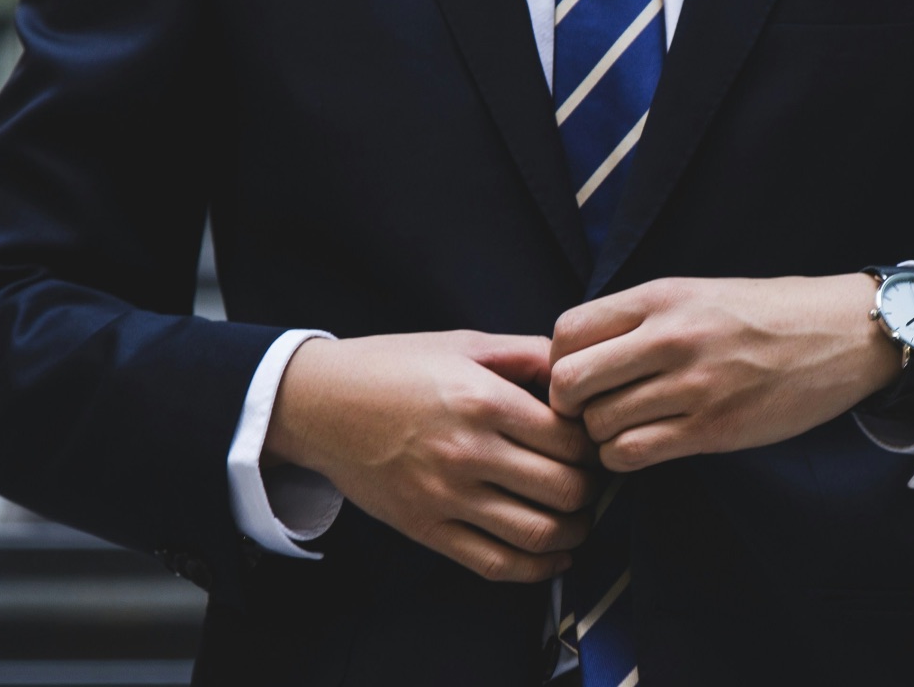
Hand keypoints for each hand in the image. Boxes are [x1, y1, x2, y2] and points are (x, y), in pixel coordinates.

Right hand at [264, 330, 599, 581]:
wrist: (319, 404)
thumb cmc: (394, 367)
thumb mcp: (464, 343)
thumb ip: (527, 354)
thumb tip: (579, 371)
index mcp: (482, 400)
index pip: (570, 439)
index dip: (594, 444)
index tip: (593, 442)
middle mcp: (467, 452)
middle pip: (564, 489)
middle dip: (591, 490)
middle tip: (592, 481)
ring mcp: (445, 496)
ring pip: (538, 534)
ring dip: (574, 532)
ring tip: (578, 518)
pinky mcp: (425, 528)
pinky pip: (495, 563)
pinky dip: (537, 569)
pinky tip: (554, 556)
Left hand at [549, 276, 900, 471]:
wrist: (839, 334)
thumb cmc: (763, 315)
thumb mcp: (694, 294)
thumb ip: (638, 319)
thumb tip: (575, 354)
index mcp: (660, 297)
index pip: (566, 331)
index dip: (558, 361)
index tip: (578, 375)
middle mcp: (670, 338)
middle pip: (569, 382)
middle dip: (568, 404)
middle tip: (588, 411)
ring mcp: (693, 386)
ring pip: (599, 425)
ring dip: (599, 436)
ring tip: (622, 428)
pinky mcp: (714, 428)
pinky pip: (634, 453)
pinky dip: (624, 458)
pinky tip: (642, 447)